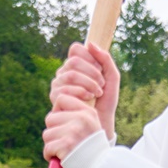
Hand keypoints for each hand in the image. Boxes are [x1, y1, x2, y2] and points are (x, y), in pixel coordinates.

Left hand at [43, 91, 103, 163]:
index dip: (57, 112)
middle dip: (53, 132)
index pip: (61, 99)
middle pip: (50, 118)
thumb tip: (53, 114)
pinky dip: (50, 156)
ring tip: (63, 152)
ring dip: (51, 145)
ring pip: (47, 134)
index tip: (62, 125)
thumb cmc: (92, 152)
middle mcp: (81, 118)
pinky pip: (47, 148)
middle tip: (64, 143)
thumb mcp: (90, 128)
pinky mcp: (66, 145)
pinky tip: (60, 159)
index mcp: (87, 112)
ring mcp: (73, 131)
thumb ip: (76, 117)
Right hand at [45, 42, 118, 158]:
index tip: (100, 69)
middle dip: (92, 73)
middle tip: (102, 85)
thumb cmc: (106, 102)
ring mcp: (58, 85)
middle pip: (74, 61)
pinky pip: (65, 88)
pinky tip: (89, 100)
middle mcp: (64, 73)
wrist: (100, 123)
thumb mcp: (112, 78)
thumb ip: (105, 59)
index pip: (76, 49)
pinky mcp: (55, 98)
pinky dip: (81, 92)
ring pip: (70, 74)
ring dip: (88, 83)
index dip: (89, 56)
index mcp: (76, 65)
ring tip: (97, 93)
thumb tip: (90, 44)